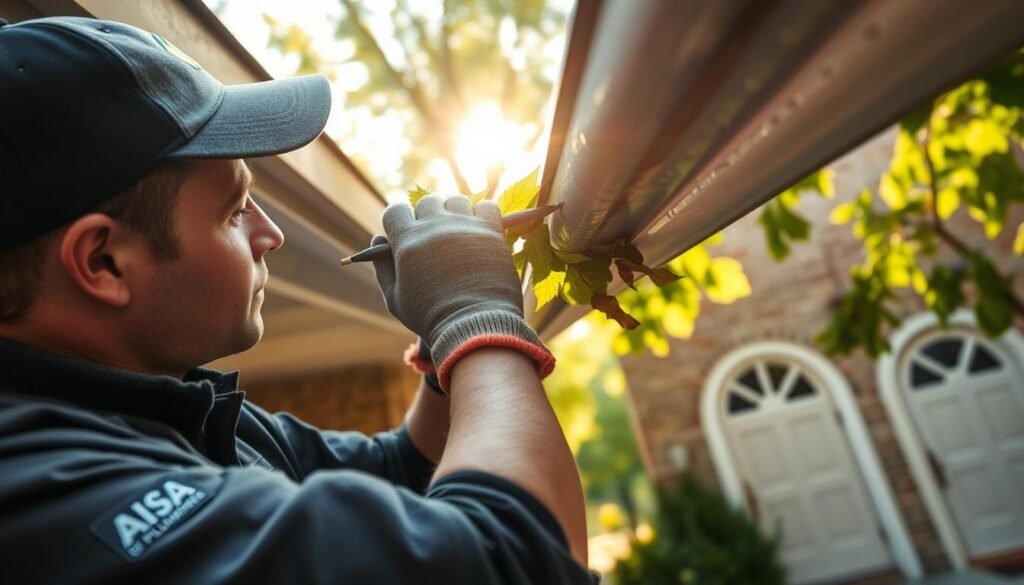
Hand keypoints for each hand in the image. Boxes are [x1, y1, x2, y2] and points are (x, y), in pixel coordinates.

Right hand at [372, 195, 553, 389]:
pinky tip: (481, 232)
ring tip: (460, 235)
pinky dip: (484, 215)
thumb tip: (377, 239)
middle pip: (426, 203)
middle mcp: (435, 227)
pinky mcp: (491, 231)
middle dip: (428, 217)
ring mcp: (464, 226)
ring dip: (455, 213)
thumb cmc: (431, 317)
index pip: (395, 211)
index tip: (406, 236)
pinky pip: (488, 206)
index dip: (398, 223)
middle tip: (436, 239)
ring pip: (456, 201)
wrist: (475, 327)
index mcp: (407, 241)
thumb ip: (383, 267)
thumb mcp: (396, 299)